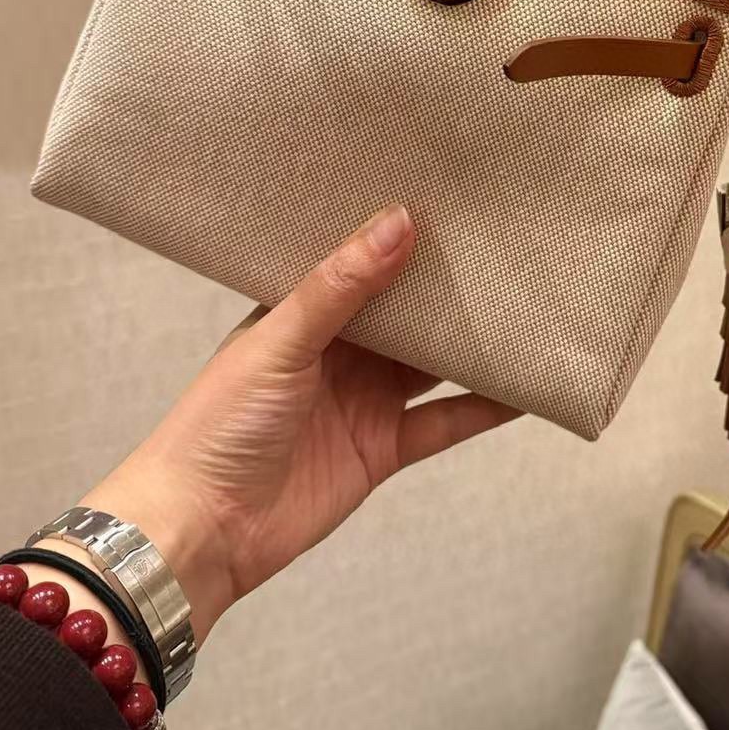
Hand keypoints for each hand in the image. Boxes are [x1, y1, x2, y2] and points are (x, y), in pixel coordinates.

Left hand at [87, 206, 517, 640]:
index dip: (398, 235)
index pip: (360, 263)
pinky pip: (445, 421)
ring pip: (433, 364)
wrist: (202, 530)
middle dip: (446, 285)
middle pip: (405, 313)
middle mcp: (337, 352)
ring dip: (472, 344)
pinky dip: (485, 406)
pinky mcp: (383, 449)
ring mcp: (363, 401)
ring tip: (527, 308)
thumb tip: (398, 221)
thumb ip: (341, 286)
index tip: (448, 198)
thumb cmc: (217, 426)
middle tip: (503, 245)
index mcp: (301, 315)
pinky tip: (526, 388)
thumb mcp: (280, 341)